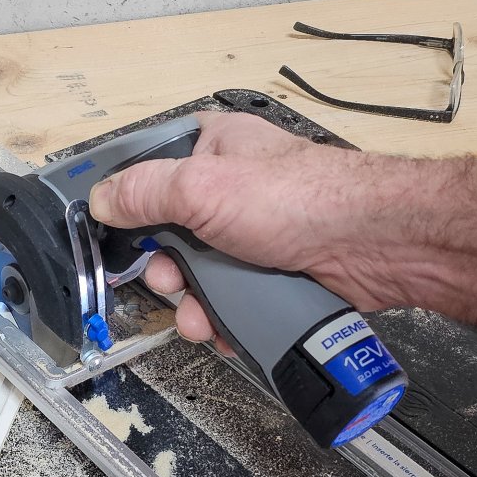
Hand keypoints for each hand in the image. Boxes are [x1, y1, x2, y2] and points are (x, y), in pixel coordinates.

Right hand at [88, 111, 476, 343]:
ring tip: (202, 319)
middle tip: (170, 282)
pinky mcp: (272, 273)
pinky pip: (230, 300)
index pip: (150, 171)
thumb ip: (144, 192)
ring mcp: (253, 234)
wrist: (375, 245)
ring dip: (193, 304)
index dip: (129, 206)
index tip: (113, 234)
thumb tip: (100, 200)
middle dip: (165, 270)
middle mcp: (231, 189)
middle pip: (169, 235)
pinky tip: (227, 328)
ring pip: (199, 276)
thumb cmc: (301, 199)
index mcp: (212, 148)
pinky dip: (224, 319)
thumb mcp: (203, 187)